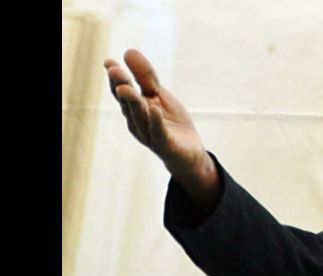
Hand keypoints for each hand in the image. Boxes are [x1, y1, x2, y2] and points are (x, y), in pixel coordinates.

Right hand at [104, 49, 218, 209]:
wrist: (189, 153)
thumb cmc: (170, 122)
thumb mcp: (159, 95)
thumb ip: (146, 76)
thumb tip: (128, 51)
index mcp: (135, 108)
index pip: (122, 91)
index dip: (116, 78)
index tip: (109, 62)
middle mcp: (137, 122)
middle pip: (128, 103)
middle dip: (120, 86)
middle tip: (114, 70)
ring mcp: (150, 135)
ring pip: (140, 117)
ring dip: (133, 102)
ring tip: (128, 87)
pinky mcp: (165, 146)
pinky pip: (159, 133)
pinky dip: (156, 122)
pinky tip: (154, 109)